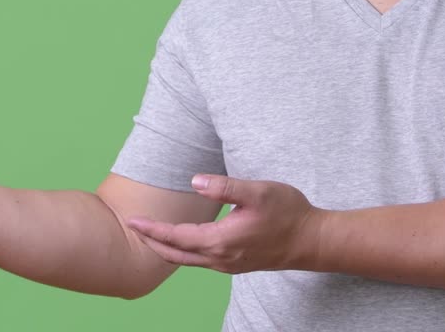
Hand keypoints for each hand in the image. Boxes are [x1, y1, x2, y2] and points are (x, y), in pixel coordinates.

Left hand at [126, 175, 323, 273]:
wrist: (312, 241)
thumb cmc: (288, 213)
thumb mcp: (258, 192)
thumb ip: (225, 187)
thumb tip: (193, 181)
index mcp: (221, 240)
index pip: (176, 237)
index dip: (152, 229)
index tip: (132, 221)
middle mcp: (220, 258)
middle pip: (176, 254)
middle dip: (152, 242)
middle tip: (132, 228)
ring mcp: (229, 264)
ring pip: (188, 261)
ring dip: (166, 249)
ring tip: (150, 236)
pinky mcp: (237, 263)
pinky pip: (201, 261)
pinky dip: (183, 253)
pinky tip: (182, 244)